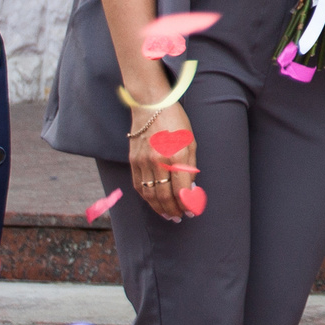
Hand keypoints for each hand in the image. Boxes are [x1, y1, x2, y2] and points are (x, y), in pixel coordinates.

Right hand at [127, 99, 197, 221]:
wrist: (151, 106)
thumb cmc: (176, 122)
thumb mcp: (191, 141)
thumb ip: (190, 166)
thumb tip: (190, 189)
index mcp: (176, 155)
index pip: (181, 188)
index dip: (186, 204)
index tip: (191, 212)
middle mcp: (158, 160)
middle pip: (163, 194)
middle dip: (172, 210)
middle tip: (179, 218)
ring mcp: (143, 161)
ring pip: (149, 193)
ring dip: (159, 207)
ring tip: (167, 215)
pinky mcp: (133, 160)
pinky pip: (138, 185)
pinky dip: (146, 197)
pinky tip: (153, 202)